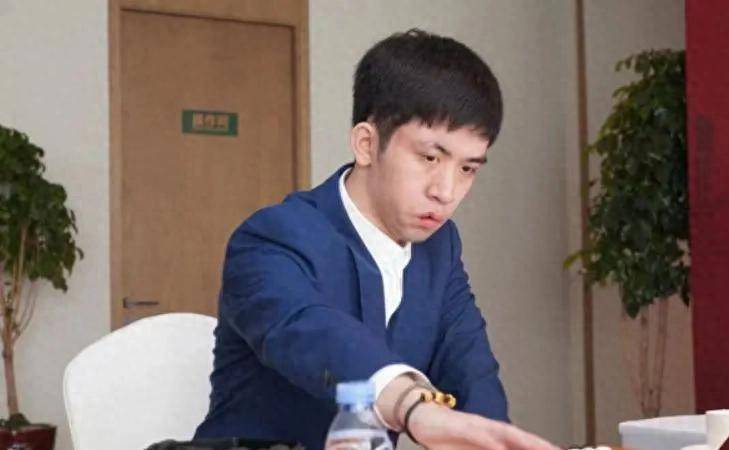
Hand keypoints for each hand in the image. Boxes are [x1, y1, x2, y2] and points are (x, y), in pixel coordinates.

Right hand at [408, 403, 559, 449]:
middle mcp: (489, 428)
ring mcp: (476, 425)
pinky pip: (479, 434)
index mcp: (493, 436)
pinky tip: (501, 447)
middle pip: (519, 437)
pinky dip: (491, 441)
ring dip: (523, 442)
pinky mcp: (461, 426)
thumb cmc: (447, 438)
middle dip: (539, 445)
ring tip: (542, 448)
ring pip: (504, 434)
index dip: (539, 447)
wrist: (422, 418)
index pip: (521, 443)